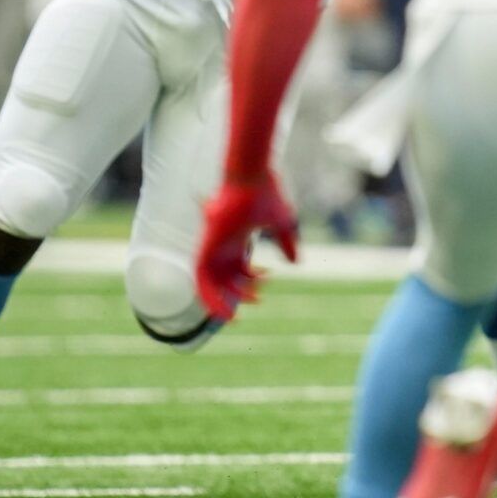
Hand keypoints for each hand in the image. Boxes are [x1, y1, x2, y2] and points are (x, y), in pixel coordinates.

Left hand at [196, 175, 298, 320]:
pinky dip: (208, 297)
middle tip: (259, 300)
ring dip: (220, 301)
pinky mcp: (205, 248)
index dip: (253, 279)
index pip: (238, 267)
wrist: (251, 178)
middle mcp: (222, 245)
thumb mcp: (283, 224)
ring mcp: (212, 247)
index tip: (270, 278)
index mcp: (237, 239)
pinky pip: (200, 279)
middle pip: (225, 278)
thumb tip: (296, 263)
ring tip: (233, 318)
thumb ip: (287, 243)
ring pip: (209, 283)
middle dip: (241, 293)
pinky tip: (220, 310)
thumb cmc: (267, 194)